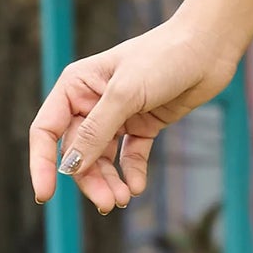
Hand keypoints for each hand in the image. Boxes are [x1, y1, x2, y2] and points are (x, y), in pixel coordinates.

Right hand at [27, 0, 252, 215]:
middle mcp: (91, 102)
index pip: (47, 131)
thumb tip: (70, 166)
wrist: (209, 48)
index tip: (44, 195)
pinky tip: (136, 187)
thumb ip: (96, 130)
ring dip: (109, 181)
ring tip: (123, 199)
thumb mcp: (126, 94)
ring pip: (102, 158)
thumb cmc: (164, 58)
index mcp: (75, 86)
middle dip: (89, 179)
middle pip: (77, 151)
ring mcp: (119, 114)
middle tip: (107, 204)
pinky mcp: (143, 123)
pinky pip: (130, 155)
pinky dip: (131, 172)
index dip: (43, 163)